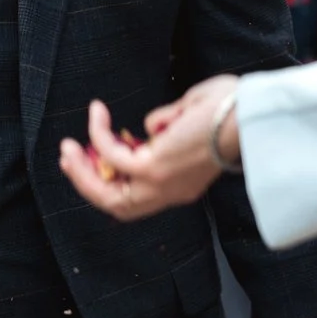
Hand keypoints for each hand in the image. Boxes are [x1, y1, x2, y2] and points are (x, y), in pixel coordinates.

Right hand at [57, 79, 240, 221]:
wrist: (249, 115)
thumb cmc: (229, 112)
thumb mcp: (191, 121)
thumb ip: (168, 125)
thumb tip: (152, 126)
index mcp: (180, 186)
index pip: (137, 198)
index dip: (110, 182)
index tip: (93, 157)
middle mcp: (168, 192)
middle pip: (115, 205)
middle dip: (85, 183)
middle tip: (69, 156)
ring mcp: (160, 183)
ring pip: (106, 193)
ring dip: (81, 170)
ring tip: (67, 145)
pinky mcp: (153, 168)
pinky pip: (110, 155)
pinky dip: (97, 133)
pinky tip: (97, 112)